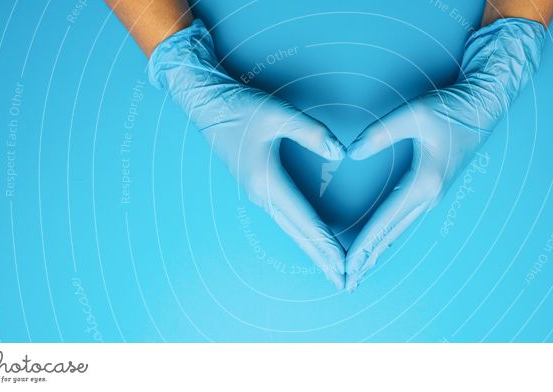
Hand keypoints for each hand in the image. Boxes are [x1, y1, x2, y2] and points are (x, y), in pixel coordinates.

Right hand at [149, 20, 346, 287]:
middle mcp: (262, 194)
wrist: (207, 103)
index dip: (327, 244)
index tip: (344, 265)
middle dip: (323, 259)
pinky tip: (314, 240)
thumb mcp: (278, 114)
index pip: (305, 220)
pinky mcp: (260, 186)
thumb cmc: (240, 107)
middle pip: (299, 234)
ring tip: (334, 269)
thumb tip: (340, 153)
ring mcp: (259, 193)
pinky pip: (287, 217)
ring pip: (293, 229)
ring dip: (314, 249)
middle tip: (345, 283)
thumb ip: (311, 132)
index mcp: (266, 182)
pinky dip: (304, 233)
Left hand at [345, 18, 546, 289]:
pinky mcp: (433, 190)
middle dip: (367, 260)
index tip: (346, 266)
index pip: (384, 223)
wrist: (483, 106)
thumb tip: (350, 153)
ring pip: (398, 231)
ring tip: (358, 270)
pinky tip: (376, 242)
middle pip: (390, 236)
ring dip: (377, 251)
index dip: (362, 246)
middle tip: (346, 282)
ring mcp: (433, 196)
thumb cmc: (451, 108)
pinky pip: (405, 219)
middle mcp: (430, 196)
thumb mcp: (413, 115)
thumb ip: (379, 134)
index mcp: (424, 183)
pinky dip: (387, 235)